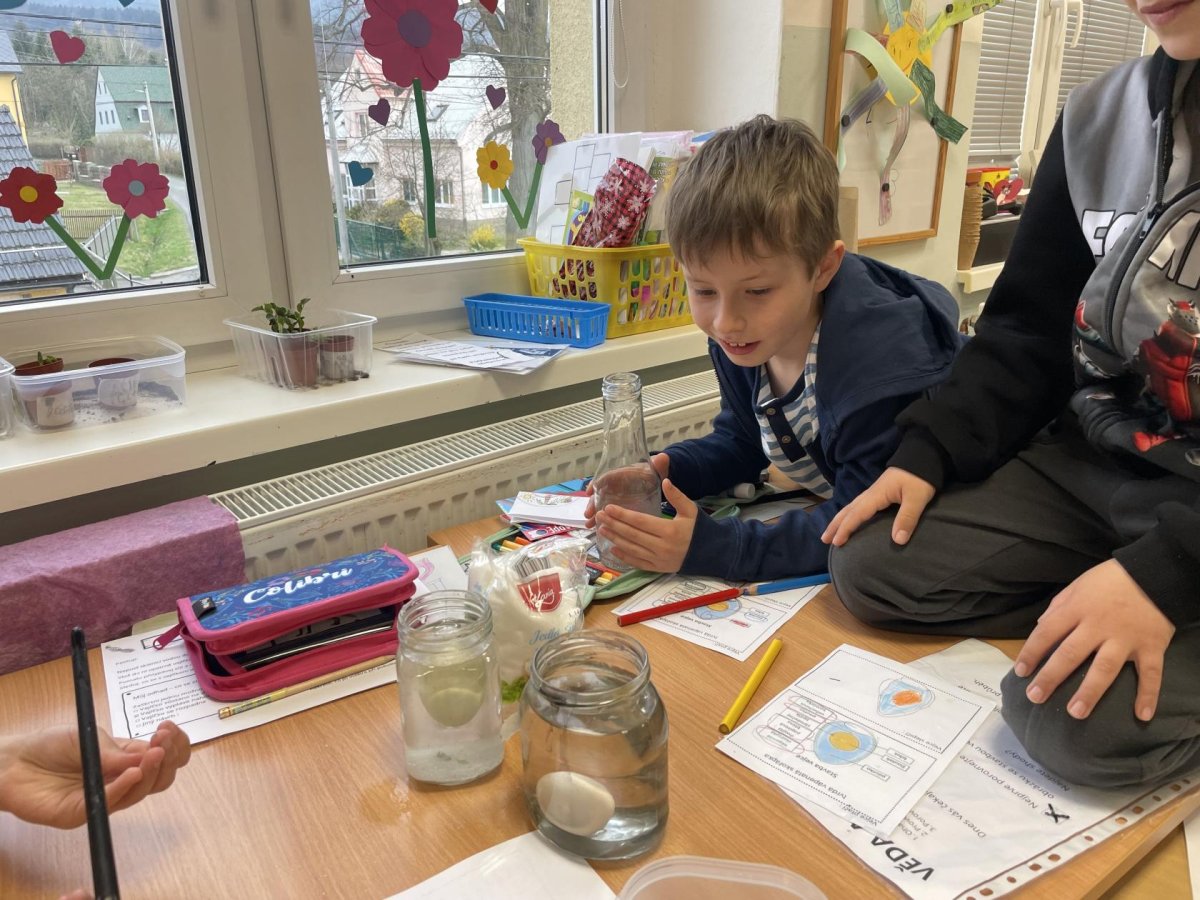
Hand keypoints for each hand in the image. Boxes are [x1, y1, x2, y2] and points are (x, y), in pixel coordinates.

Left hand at [0, 720, 190, 828]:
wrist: (12, 763)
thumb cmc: (49, 746)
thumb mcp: (88, 737)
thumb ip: (114, 750)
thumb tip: (146, 756)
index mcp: (125, 758)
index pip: (161, 756)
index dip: (173, 745)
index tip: (168, 729)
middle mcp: (120, 779)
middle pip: (159, 777)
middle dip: (169, 758)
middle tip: (164, 740)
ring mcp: (105, 797)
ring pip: (141, 791)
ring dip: (152, 771)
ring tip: (154, 752)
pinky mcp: (85, 812)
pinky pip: (111, 803)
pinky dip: (125, 787)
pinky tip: (133, 773)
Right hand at [585, 453, 669, 524]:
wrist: (657, 479)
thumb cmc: (654, 472)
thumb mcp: (657, 468)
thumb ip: (659, 464)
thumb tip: (663, 458)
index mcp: (623, 474)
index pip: (606, 477)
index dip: (596, 484)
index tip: (589, 492)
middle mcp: (616, 486)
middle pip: (601, 494)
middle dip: (593, 504)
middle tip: (588, 515)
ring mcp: (616, 497)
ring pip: (602, 505)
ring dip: (595, 515)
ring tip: (589, 526)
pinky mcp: (619, 507)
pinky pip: (608, 514)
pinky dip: (603, 521)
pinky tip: (598, 530)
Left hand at [594, 478, 694, 572]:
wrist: (712, 553)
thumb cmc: (700, 529)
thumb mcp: (691, 510)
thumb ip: (677, 496)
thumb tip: (665, 480)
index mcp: (669, 530)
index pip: (640, 522)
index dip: (623, 515)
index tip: (608, 508)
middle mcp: (662, 547)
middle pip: (632, 535)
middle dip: (614, 525)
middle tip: (598, 516)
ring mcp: (659, 559)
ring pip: (632, 549)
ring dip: (615, 539)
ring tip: (602, 529)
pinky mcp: (658, 568)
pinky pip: (638, 562)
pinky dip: (624, 557)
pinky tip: (612, 548)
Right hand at [821, 467, 935, 546]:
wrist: (923, 458)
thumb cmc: (920, 478)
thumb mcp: (917, 499)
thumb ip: (907, 518)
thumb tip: (897, 541)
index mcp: (877, 495)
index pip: (857, 514)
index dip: (846, 529)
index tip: (837, 543)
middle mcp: (871, 494)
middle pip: (848, 510)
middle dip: (835, 525)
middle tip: (823, 539)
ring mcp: (874, 492)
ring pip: (851, 507)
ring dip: (839, 519)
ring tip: (831, 531)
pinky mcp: (879, 492)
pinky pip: (858, 505)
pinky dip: (849, 514)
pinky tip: (850, 518)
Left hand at [1014, 559, 1174, 721]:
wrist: (1155, 572)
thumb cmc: (1110, 580)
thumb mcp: (1078, 585)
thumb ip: (1059, 606)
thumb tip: (1040, 626)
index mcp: (1077, 609)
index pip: (1047, 632)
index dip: (1031, 652)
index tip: (1020, 672)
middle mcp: (1098, 625)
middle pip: (1070, 654)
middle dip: (1051, 677)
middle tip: (1035, 697)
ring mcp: (1126, 638)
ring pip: (1105, 668)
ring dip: (1090, 692)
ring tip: (1075, 712)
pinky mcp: (1152, 646)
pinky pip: (1151, 674)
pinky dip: (1148, 694)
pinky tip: (1142, 715)